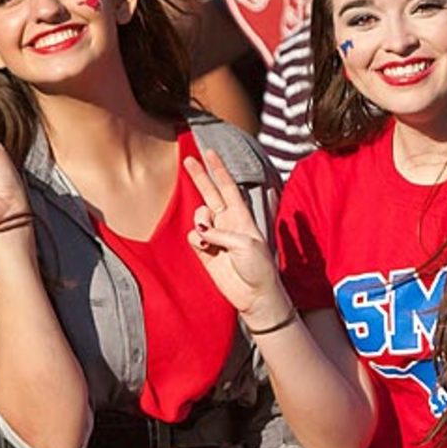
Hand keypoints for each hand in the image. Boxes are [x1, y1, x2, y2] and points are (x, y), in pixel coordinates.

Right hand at [184, 150, 292, 329]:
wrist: (254, 295)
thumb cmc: (258, 268)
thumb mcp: (246, 244)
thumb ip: (221, 233)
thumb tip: (201, 232)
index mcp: (242, 216)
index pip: (228, 186)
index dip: (218, 169)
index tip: (209, 152)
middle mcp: (227, 222)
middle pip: (210, 193)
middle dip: (199, 176)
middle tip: (188, 159)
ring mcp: (215, 236)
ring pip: (199, 216)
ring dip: (200, 220)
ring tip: (208, 236)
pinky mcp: (205, 252)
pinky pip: (193, 236)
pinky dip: (197, 238)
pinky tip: (205, 247)